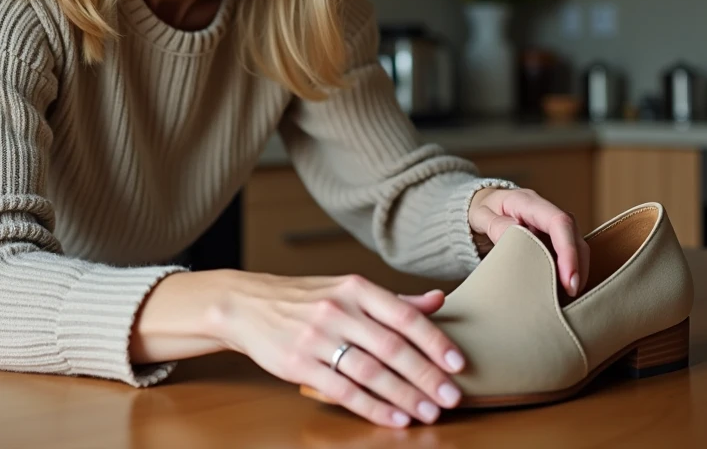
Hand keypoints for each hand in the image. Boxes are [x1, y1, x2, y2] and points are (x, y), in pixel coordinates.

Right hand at [211, 271, 466, 427]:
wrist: (248, 305)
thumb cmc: (306, 299)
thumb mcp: (348, 290)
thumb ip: (394, 300)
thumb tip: (439, 300)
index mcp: (355, 288)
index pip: (403, 315)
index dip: (433, 341)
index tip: (457, 363)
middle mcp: (337, 309)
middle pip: (390, 347)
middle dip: (425, 375)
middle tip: (451, 397)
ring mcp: (316, 337)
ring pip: (369, 372)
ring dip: (403, 396)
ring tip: (428, 412)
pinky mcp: (299, 364)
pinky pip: (342, 390)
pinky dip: (371, 407)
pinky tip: (394, 418)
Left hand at [468, 187, 590, 297]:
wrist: (482, 206)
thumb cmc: (481, 210)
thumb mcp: (480, 215)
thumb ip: (495, 224)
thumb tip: (515, 232)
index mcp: (527, 202)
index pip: (559, 222)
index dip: (568, 250)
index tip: (568, 277)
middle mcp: (545, 211)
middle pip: (573, 234)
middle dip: (577, 264)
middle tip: (572, 292)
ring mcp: (550, 224)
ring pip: (576, 244)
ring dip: (577, 269)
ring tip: (570, 294)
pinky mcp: (551, 237)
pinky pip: (568, 252)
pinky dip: (570, 269)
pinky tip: (564, 288)